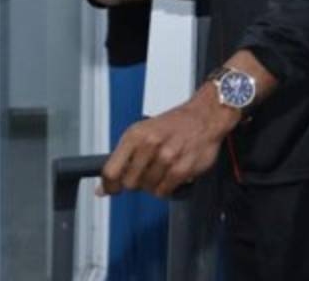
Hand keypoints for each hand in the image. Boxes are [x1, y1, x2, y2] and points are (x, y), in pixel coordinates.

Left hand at [97, 83, 238, 197]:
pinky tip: (171, 175)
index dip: (109, 185)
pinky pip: (164, 191)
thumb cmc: (173, 125)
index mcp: (135, 135)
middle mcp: (149, 145)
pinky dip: (166, 188)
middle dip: (135, 183)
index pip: (111, 170)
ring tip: (162, 169)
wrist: (205, 116)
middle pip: (129, 183)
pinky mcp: (182, 168)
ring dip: (153, 184)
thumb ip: (122, 158)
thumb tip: (103, 187)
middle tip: (145, 173)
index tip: (110, 189)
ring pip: (148, 189)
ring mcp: (167, 157)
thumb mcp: (142, 132)